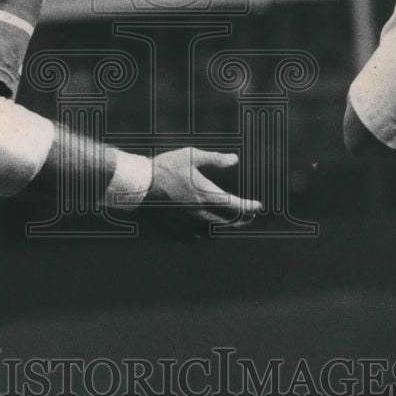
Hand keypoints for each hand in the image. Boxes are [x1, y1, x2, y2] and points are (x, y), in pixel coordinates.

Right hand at [138, 148, 260, 241]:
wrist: (138, 185)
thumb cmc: (165, 167)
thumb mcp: (191, 156)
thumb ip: (215, 159)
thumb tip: (235, 159)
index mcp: (208, 197)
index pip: (238, 207)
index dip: (250, 207)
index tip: (258, 206)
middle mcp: (201, 215)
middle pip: (229, 224)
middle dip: (242, 219)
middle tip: (248, 215)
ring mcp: (187, 226)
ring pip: (213, 234)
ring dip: (223, 228)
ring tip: (226, 222)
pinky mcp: (174, 233)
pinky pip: (193, 239)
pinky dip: (202, 235)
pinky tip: (201, 230)